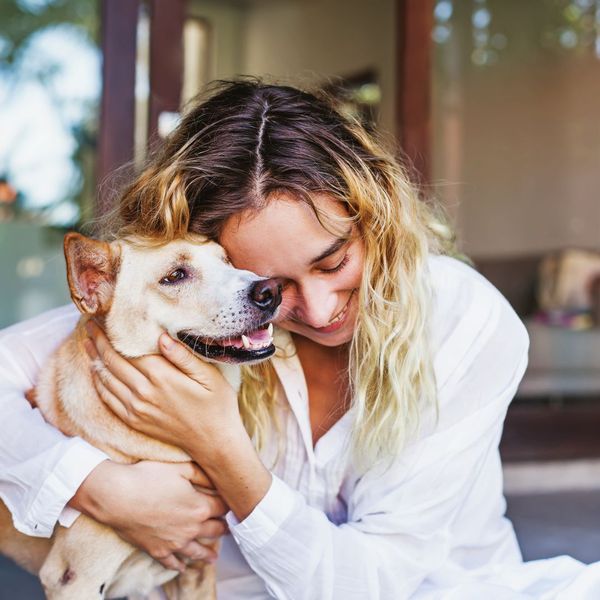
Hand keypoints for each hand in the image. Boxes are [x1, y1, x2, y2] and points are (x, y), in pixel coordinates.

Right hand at [70, 460, 228, 571]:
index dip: (228, 504)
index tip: (230, 503)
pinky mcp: (157, 550)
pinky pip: (172, 562)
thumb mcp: (180, 468)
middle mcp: (192, 528)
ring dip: (208, 554)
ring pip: (197, 551)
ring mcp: (175, 543)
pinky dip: (179, 565)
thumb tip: (218, 479)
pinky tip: (183, 568)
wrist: (118, 497)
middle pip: (215, 530)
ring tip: (213, 558)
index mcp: (200, 507)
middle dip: (222, 528)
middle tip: (227, 528)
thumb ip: (202, 474)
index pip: (223, 508)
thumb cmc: (149, 478)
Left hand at [84, 320, 245, 457]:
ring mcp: (136, 409)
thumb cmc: (217, 405)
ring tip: (88, 342)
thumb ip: (184, 356)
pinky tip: (96, 371)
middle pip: (112, 361)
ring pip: (106, 379)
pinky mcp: (134, 421)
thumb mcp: (210, 377)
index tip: (103, 317)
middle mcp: (144, 393)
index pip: (127, 350)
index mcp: (162, 377)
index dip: (112, 333)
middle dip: (98, 341)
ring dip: (94, 359)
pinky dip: (99, 382)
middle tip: (90, 324)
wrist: (214, 442)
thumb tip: (161, 336)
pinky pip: (108, 399)